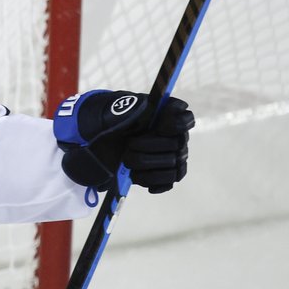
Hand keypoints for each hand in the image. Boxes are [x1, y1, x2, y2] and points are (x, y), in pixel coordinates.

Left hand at [54, 90, 194, 192]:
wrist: (103, 140)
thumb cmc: (113, 121)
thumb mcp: (118, 110)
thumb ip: (131, 107)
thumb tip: (142, 109)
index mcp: (166, 115)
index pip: (185, 118)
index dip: (176, 124)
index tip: (160, 127)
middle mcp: (176, 135)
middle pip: (177, 144)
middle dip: (149, 146)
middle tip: (129, 145)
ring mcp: (174, 155)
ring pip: (173, 165)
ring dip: (146, 164)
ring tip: (127, 161)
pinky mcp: (166, 173)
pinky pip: (169, 181)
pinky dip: (152, 180)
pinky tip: (137, 177)